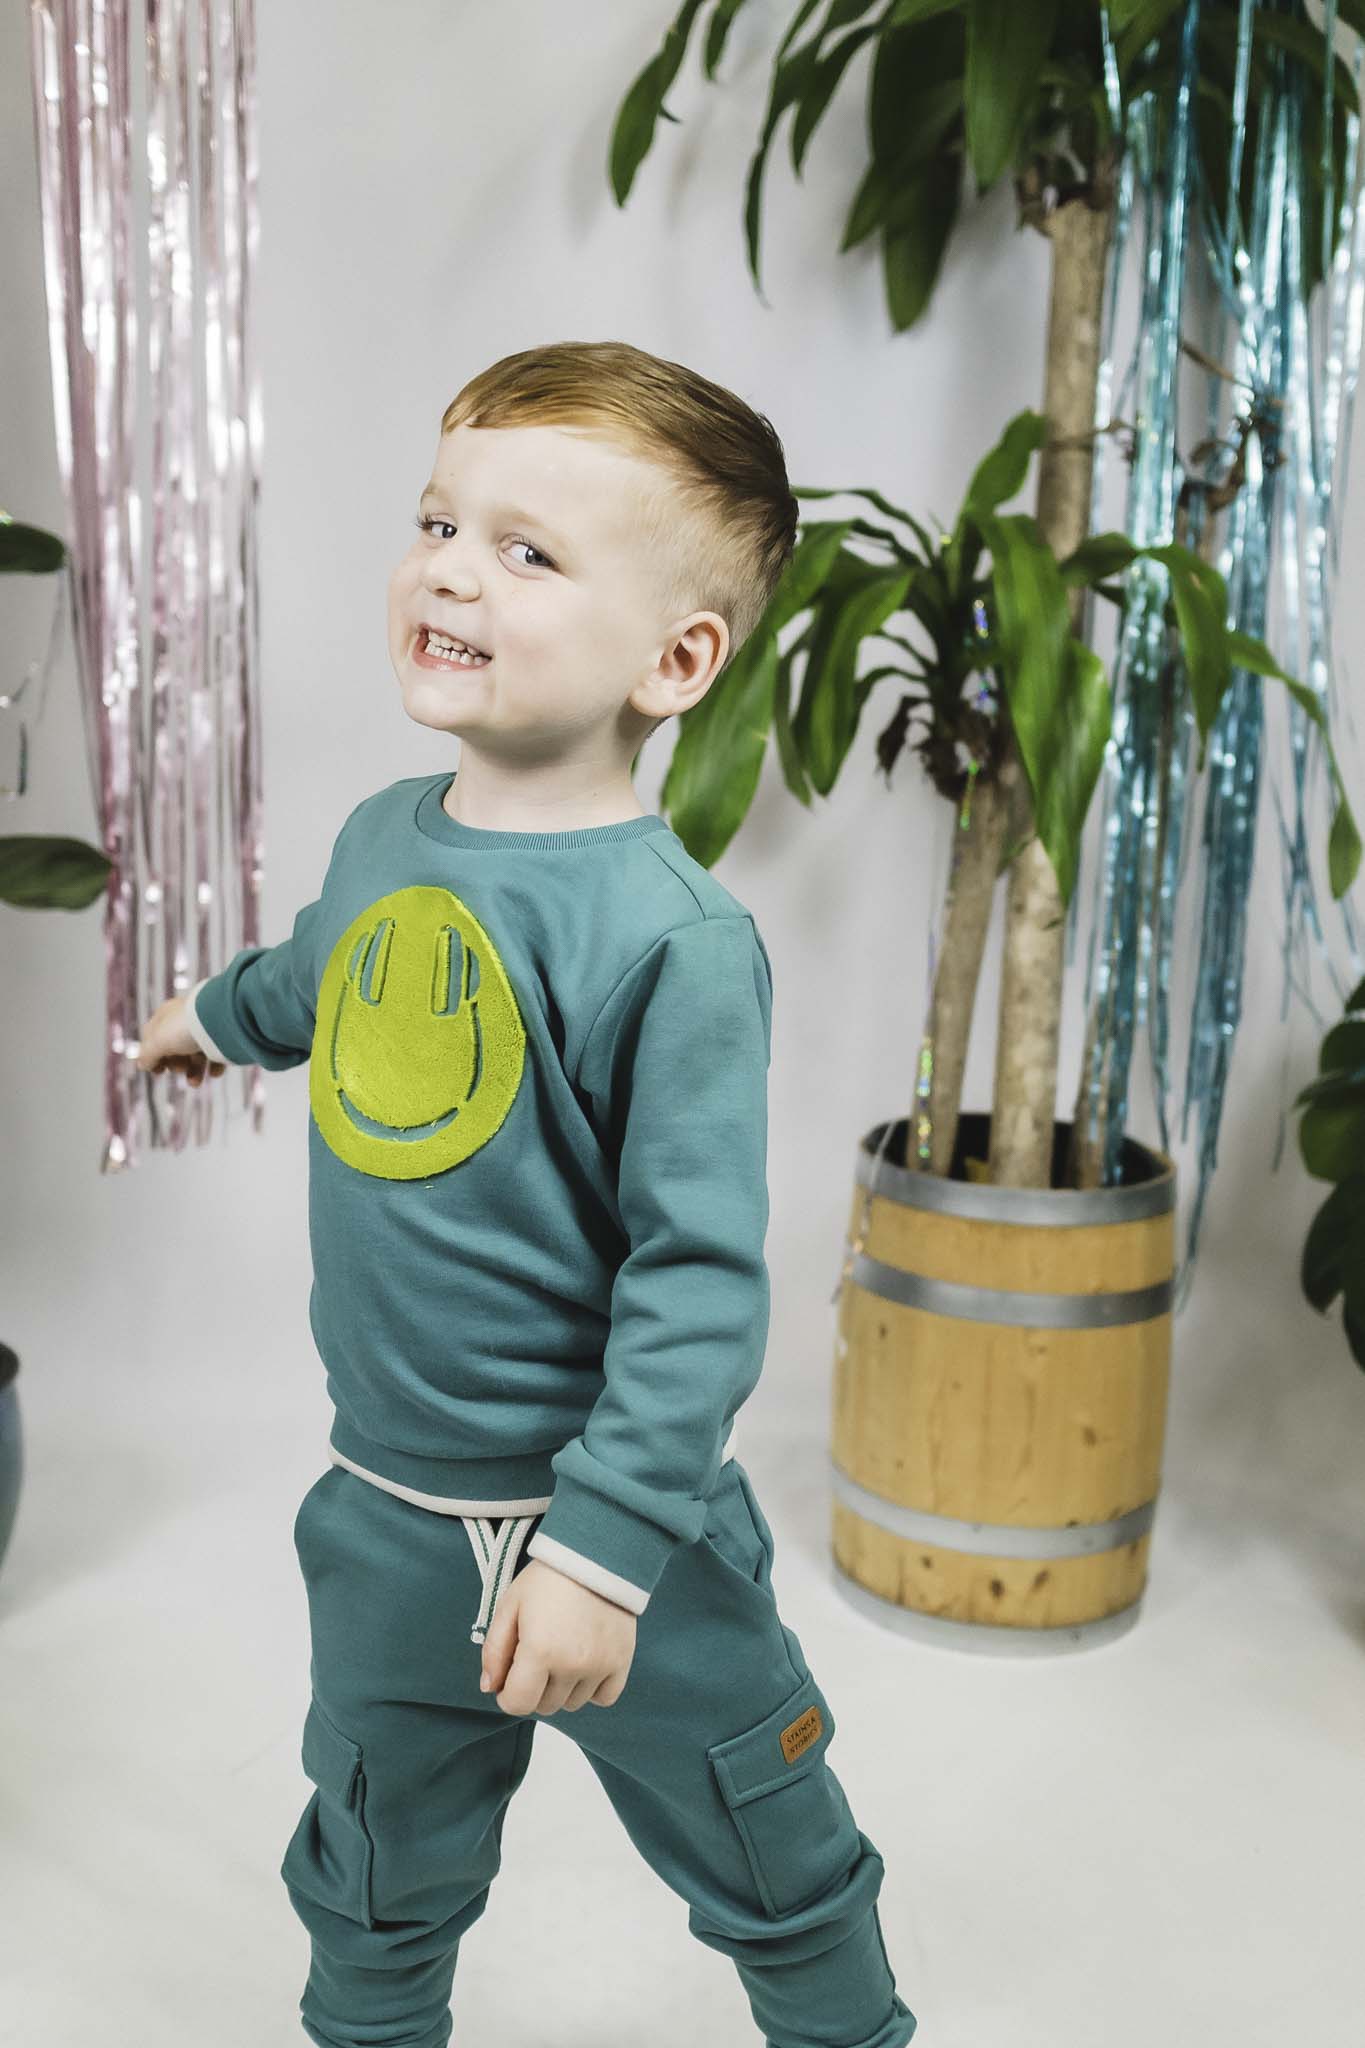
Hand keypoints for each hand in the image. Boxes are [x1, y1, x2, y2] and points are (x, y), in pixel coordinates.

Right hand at [134, 994, 225, 1088]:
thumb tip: (142, 1065)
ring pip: (196, 1053)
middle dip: (175, 1064)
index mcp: (166, 1016)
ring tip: (195, 1083)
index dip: (152, 1056)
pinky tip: (214, 1073)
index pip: (152, 1036)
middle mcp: (185, 1020)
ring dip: (194, 1071)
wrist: (224, 1018)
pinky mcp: (224, 1035)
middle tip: (178, 1070)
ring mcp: (205, 1028)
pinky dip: (214, 1066)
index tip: (156, 1072)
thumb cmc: (185, 1028)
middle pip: (175, 1047)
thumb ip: (148, 1055)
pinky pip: (217, 1053)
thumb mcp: (159, 1042)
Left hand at [480, 1558, 635, 1715]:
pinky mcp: (622, 1661)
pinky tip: (584, 1664)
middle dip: (535, 1687)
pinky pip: (604, 1698)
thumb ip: (494, 1650)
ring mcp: (600, 1665)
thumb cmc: (549, 1578)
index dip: (507, 1695)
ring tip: (563, 1651)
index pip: (518, 1704)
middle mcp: (572, 1664)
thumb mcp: (510, 1605)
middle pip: (545, 1706)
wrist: (595, 1555)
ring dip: (562, 1688)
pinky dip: (592, 1689)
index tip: (510, 1678)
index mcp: (540, 1650)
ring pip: (572, 1704)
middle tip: (538, 1654)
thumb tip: (490, 1687)